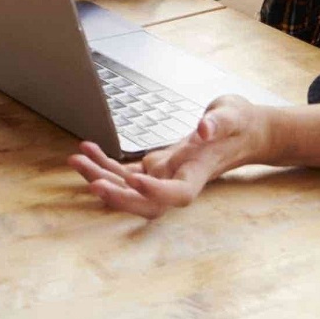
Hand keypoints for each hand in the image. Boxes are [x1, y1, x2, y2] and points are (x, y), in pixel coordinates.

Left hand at [68, 95, 271, 216]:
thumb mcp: (233, 115)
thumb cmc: (239, 124)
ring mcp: (164, 177)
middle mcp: (178, 181)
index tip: (136, 180)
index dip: (156, 192)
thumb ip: (218, 123)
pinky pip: (124, 172)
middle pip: (146, 203)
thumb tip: (203, 129)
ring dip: (101, 177)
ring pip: (128, 188)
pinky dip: (103, 163)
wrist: (241, 131)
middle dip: (119, 197)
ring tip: (77, 160)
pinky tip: (87, 149)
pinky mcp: (154, 167)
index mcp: (198, 173)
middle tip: (93, 184)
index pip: (177, 194)